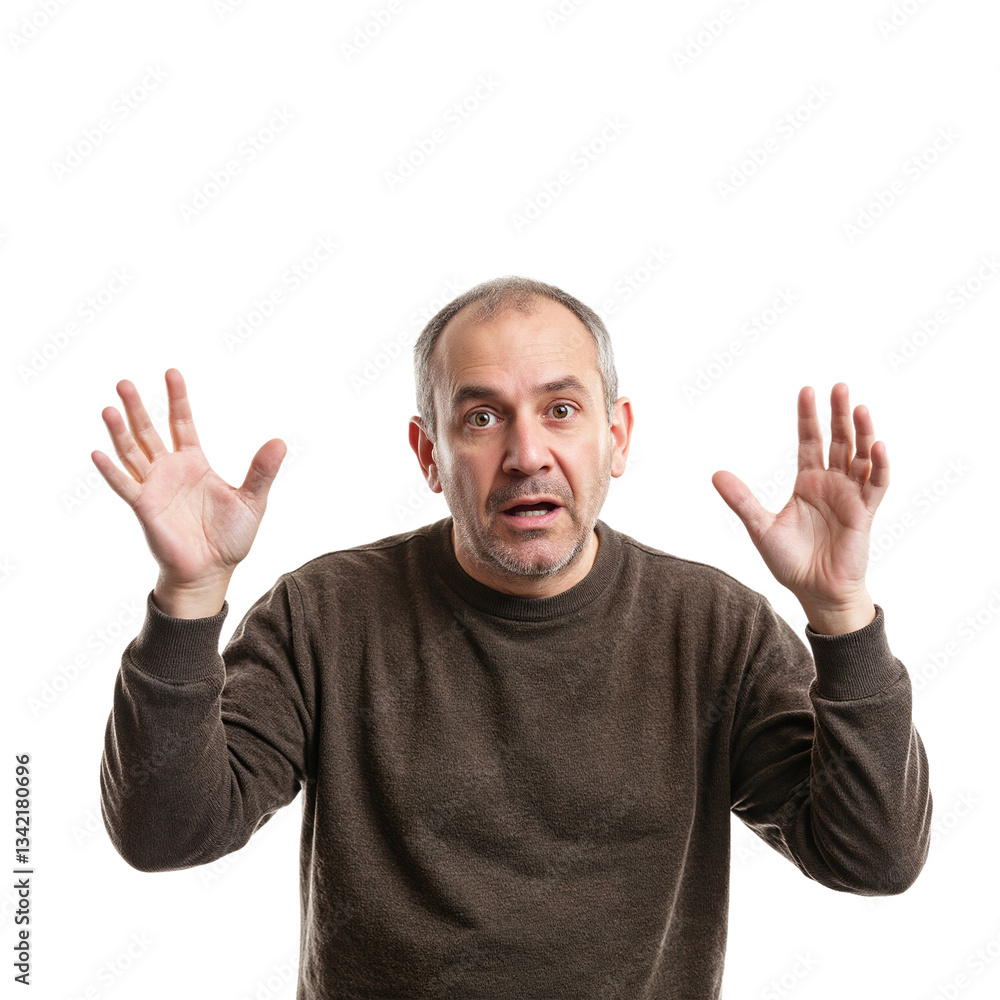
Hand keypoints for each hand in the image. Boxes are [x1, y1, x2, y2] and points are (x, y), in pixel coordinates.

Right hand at [92, 368, 285, 593]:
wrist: (213, 571)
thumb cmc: (231, 537)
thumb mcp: (253, 500)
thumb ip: (262, 471)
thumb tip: (280, 442)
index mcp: (195, 464)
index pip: (182, 423)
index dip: (177, 399)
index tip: (171, 372)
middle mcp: (171, 470)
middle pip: (150, 431)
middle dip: (138, 407)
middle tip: (125, 382)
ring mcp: (155, 487)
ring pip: (132, 452)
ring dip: (120, 431)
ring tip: (110, 408)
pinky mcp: (145, 507)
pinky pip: (125, 485)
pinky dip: (111, 470)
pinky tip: (98, 452)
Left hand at [712, 383, 887, 631]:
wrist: (815, 592)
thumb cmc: (790, 561)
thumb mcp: (760, 527)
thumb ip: (741, 500)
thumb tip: (715, 474)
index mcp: (808, 482)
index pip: (810, 440)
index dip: (809, 416)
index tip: (807, 390)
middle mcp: (832, 483)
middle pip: (839, 440)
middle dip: (839, 413)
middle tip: (839, 386)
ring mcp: (851, 496)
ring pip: (861, 456)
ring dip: (862, 432)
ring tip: (859, 407)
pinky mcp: (865, 513)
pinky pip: (877, 485)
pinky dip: (879, 465)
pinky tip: (877, 444)